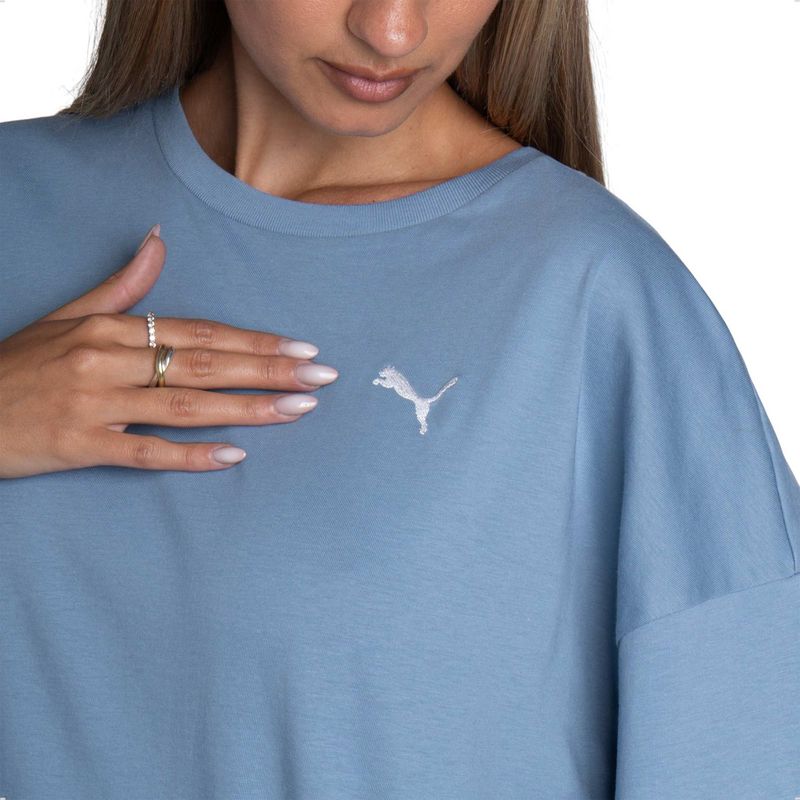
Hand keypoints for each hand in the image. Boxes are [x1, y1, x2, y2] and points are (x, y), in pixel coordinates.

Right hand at [0, 225, 337, 478]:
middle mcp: (107, 360)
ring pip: (185, 405)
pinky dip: (191, 455)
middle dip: (268, 371)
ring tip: (297, 410)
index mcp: (110, 328)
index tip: (301, 348)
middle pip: (204, 364)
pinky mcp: (81, 445)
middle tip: (321, 377)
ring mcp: (95, 403)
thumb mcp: (68, 315)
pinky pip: (146, 452)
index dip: (253, 341)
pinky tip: (234, 455)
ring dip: (247, 408)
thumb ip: (122, 285)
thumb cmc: (20, 364)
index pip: (199, 333)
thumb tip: (159, 239)